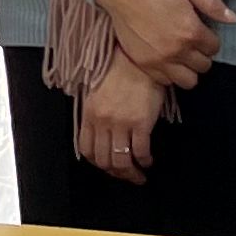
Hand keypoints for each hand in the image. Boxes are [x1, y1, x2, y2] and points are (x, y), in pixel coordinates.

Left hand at [77, 63, 165, 183]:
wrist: (138, 60)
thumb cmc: (119, 73)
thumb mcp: (97, 93)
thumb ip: (96, 116)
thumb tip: (102, 136)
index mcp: (90, 115)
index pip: (87, 150)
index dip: (97, 163)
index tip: (107, 166)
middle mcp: (103, 122)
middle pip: (104, 160)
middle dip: (116, 173)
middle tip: (126, 175)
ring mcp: (122, 123)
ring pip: (121, 160)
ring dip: (130, 173)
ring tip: (138, 174)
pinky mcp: (141, 122)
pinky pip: (141, 151)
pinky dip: (145, 160)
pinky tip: (148, 160)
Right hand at [97, 0, 233, 88]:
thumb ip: (212, 4)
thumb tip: (234, 19)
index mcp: (191, 31)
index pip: (214, 48)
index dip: (210, 39)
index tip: (201, 30)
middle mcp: (177, 51)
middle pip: (204, 66)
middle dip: (202, 54)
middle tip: (192, 41)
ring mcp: (160, 60)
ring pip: (188, 80)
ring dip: (189, 69)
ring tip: (181, 54)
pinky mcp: (144, 64)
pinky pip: (166, 81)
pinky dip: (170, 73)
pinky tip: (166, 58)